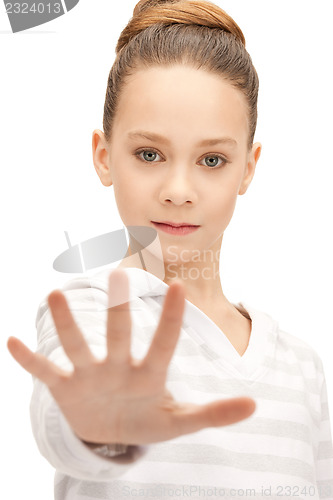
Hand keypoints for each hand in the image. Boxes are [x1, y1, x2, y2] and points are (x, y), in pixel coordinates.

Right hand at [7, 269, 255, 445]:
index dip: (171, 318)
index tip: (177, 285)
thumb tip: (255, 404)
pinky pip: (44, 372)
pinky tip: (10, 341)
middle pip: (118, 335)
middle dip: (119, 310)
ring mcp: (90, 374)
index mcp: (148, 374)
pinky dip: (28, 360)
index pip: (163, 343)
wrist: (112, 431)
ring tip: (55, 295)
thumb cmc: (147, 419)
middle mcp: (118, 365)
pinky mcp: (65, 387)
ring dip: (68, 323)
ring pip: (77, 345)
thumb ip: (213, 413)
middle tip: (120, 273)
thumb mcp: (179, 421)